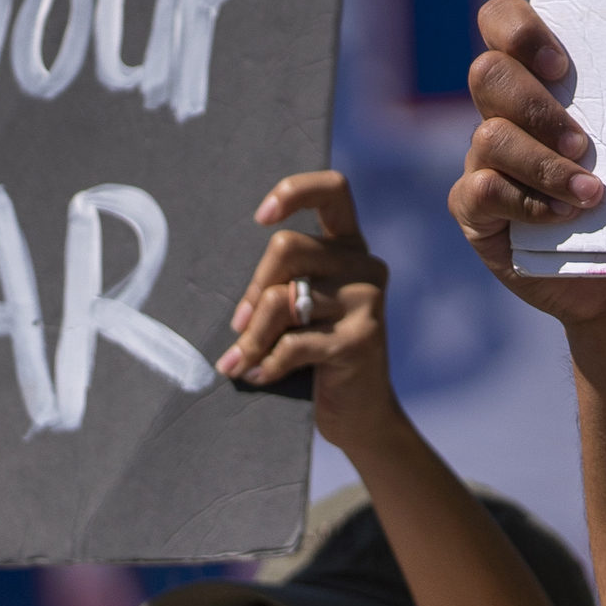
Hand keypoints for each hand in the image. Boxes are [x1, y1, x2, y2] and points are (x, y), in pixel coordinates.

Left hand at [221, 171, 399, 450]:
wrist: (360, 414)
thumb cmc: (317, 357)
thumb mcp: (300, 311)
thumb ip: (282, 285)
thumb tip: (243, 306)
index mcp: (349, 248)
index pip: (333, 191)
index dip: (294, 191)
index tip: (261, 218)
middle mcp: (365, 265)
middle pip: (287, 249)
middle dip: (253, 291)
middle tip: (238, 326)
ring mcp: (368, 300)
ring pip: (283, 300)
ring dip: (252, 337)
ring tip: (237, 361)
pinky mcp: (361, 338)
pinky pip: (294, 342)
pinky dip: (267, 363)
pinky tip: (258, 376)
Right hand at [451, 0, 605, 327]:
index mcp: (537, 79)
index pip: (501, 22)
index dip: (519, 31)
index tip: (562, 67)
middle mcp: (502, 112)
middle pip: (489, 74)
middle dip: (537, 106)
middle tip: (583, 143)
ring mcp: (484, 161)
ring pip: (489, 136)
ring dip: (544, 164)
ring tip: (590, 192)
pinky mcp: (476, 212)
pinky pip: (483, 192)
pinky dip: (526, 202)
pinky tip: (563, 216)